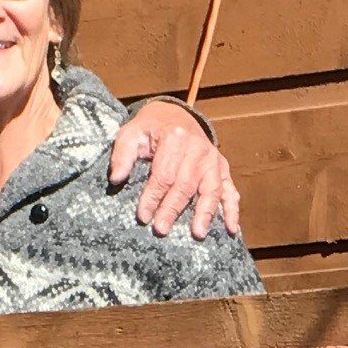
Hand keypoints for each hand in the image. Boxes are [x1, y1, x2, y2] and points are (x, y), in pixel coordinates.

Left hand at [108, 99, 241, 239]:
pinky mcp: (223, 167)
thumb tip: (116, 179)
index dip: (152, 197)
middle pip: (185, 185)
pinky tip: (231, 228)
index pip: (163, 174)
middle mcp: (198, 148)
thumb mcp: (131, 132)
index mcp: (175, 137)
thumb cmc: (150, 128)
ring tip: (197, 233)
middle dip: (172, 209)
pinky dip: (232, 209)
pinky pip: (230, 190)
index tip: (143, 216)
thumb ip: (122, 154)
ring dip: (205, 213)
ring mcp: (213, 159)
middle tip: (161, 229)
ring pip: (210, 189)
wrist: (175, 114)